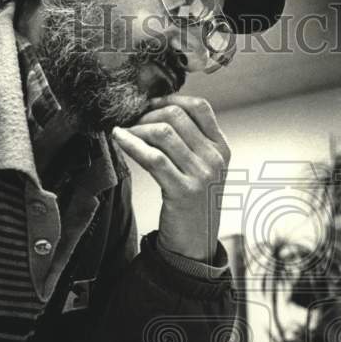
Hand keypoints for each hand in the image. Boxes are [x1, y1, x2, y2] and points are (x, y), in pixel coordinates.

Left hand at [112, 95, 229, 262]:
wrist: (195, 243)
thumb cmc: (194, 204)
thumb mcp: (203, 169)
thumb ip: (192, 143)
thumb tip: (158, 112)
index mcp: (221, 148)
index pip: (199, 107)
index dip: (170, 98)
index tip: (149, 104)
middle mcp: (214, 158)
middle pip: (177, 115)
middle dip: (147, 113)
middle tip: (131, 121)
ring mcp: (201, 174)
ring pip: (163, 132)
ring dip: (136, 128)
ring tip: (124, 132)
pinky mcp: (183, 190)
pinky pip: (153, 157)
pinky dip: (132, 144)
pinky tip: (119, 139)